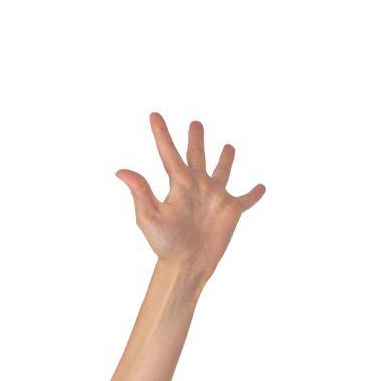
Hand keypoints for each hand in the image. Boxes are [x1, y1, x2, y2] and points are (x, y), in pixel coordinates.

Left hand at [116, 113, 264, 284]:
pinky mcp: (232, 211)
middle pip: (197, 156)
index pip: (168, 153)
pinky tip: (261, 187)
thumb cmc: (165, 244)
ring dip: (226, 159)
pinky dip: (254, 193)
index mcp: (178, 184)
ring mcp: (215, 197)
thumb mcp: (150, 217)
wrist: (187, 264)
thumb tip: (121, 171)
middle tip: (195, 124)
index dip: (161, 134)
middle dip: (196, 139)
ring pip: (222, 171)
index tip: (153, 115)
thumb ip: (140, 192)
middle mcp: (197, 186)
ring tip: (229, 147)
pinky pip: (246, 199)